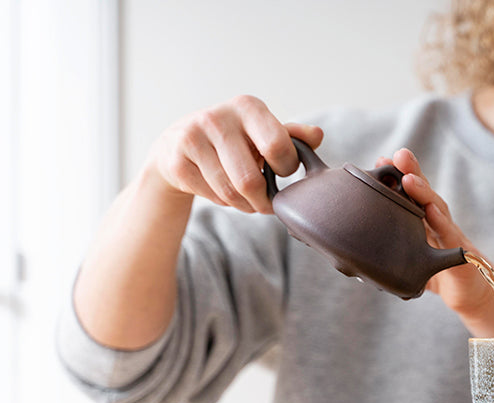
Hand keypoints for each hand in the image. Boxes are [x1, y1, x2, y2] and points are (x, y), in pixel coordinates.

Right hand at [144, 95, 323, 213]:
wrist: (177, 145)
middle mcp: (218, 118)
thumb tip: (317, 135)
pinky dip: (225, 203)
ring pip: (231, 193)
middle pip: (250, 180)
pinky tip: (224, 191)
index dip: (286, 168)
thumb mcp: (263, 132)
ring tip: (248, 200)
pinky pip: (213, 197)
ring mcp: (193, 138)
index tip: (282, 171)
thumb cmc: (233, 139)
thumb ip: (292, 136)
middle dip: (264, 200)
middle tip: (267, 203)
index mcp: (247, 107)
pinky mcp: (176, 161)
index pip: (277, 146)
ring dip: (246, 205)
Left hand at [378, 149, 493, 330]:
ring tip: (410, 177)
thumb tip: (357, 246)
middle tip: (398, 154)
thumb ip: (392, 248)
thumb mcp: (412, 258)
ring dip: (424, 193)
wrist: (473, 295)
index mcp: (425, 223)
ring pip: (438, 210)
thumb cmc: (439, 274)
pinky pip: (450, 237)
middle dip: (412, 172)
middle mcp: (439, 224)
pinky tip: (431, 211)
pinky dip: (441, 223)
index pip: (411, 195)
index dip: (398, 177)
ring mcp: (451, 237)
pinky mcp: (462, 255)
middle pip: (425, 194)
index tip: (381, 159)